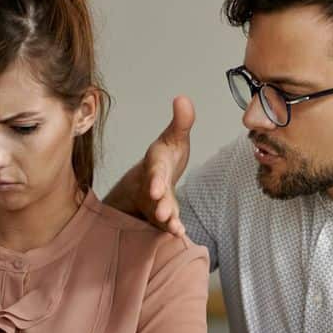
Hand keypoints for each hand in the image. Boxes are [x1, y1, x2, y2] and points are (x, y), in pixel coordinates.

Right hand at [104, 96, 194, 237]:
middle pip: (155, 195)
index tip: (156, 189)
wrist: (150, 181)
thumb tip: (183, 98)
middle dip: (158, 203)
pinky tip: (180, 234)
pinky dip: (172, 229)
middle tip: (161, 212)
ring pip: (160, 212)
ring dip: (166, 220)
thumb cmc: (165, 159)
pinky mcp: (164, 216)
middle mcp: (154, 185)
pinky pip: (167, 224)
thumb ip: (181, 122)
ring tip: (173, 227)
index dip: (156, 180)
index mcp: (156, 164)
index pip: (155, 171)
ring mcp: (157, 202)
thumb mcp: (174, 138)